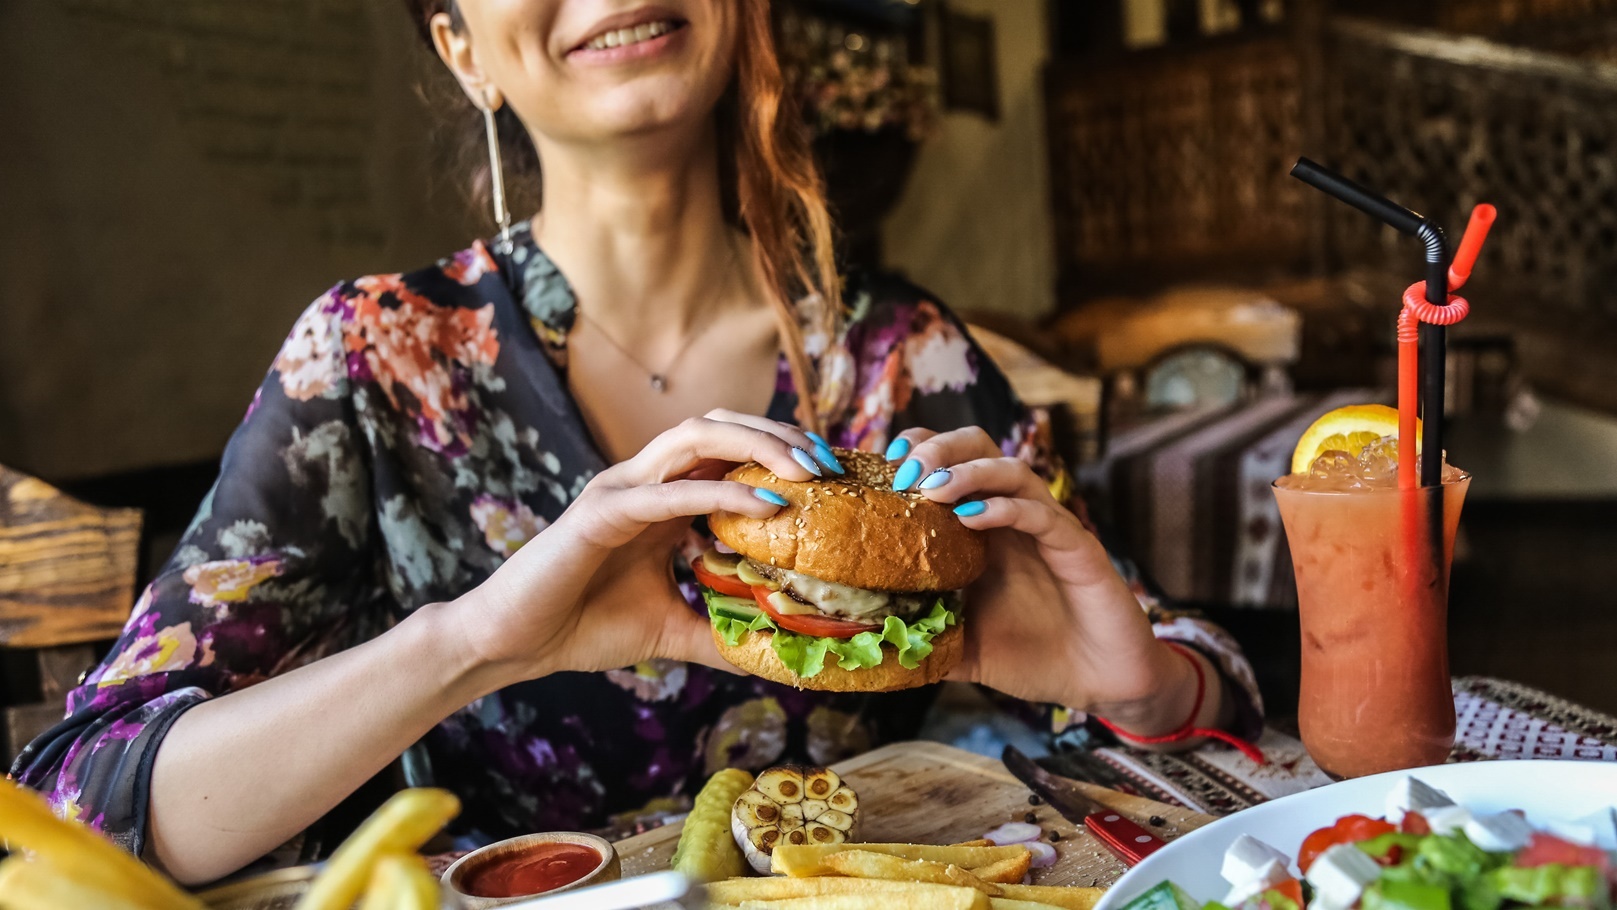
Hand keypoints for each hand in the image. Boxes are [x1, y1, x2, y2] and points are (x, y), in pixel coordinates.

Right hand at [455, 411, 838, 685]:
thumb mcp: (672, 630)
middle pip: (721, 428)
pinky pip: (668, 492)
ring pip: (696, 437)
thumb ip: (720, 632)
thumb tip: (774, 656)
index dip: (782, 453)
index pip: (730, 451)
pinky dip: (719, 492)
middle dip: (780, 436)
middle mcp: (645, 480)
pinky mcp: (601, 513)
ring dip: (757, 445)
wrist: (512, 643)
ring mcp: (621, 489)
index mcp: (662, 497)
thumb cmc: (582, 627)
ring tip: (806, 470)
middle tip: (830, 464)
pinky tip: (763, 503)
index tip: (834, 476)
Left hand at [888, 428, 1204, 735]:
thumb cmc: (1033, 657)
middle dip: (939, 448)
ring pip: (1013, 471)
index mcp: (983, 530)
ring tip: (933, 488)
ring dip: (969, 471)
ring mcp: (1048, 529)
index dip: (916, 454)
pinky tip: (973, 518)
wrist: (1098, 683)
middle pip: (979, 448)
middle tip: (904, 474)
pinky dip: (1006, 508)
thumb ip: (920, 640)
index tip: (883, 468)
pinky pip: (1044, 515)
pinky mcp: (1078, 549)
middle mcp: (1013, 518)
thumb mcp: (962, 649)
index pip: (949, 464)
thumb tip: (863, 647)